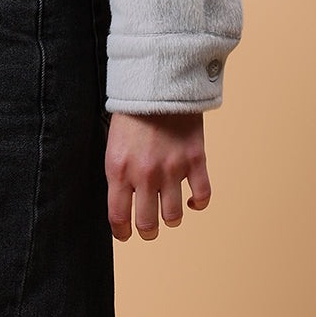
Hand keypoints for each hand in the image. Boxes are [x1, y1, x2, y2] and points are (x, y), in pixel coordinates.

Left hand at [105, 110, 210, 240]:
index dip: (122, 232)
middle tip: (149, 227)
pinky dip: (198, 204)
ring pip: (174, 217)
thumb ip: (118, 174)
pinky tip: (192, 200)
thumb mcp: (113, 144)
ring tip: (169, 210)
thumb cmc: (131, 112)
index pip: (118, 217)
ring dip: (171, 218)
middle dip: (147, 231)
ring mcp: (172, 169)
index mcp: (119, 170)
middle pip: (148, 225)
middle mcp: (145, 174)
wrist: (157, 82)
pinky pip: (202, 197)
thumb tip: (123, 203)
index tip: (125, 234)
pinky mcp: (195, 160)